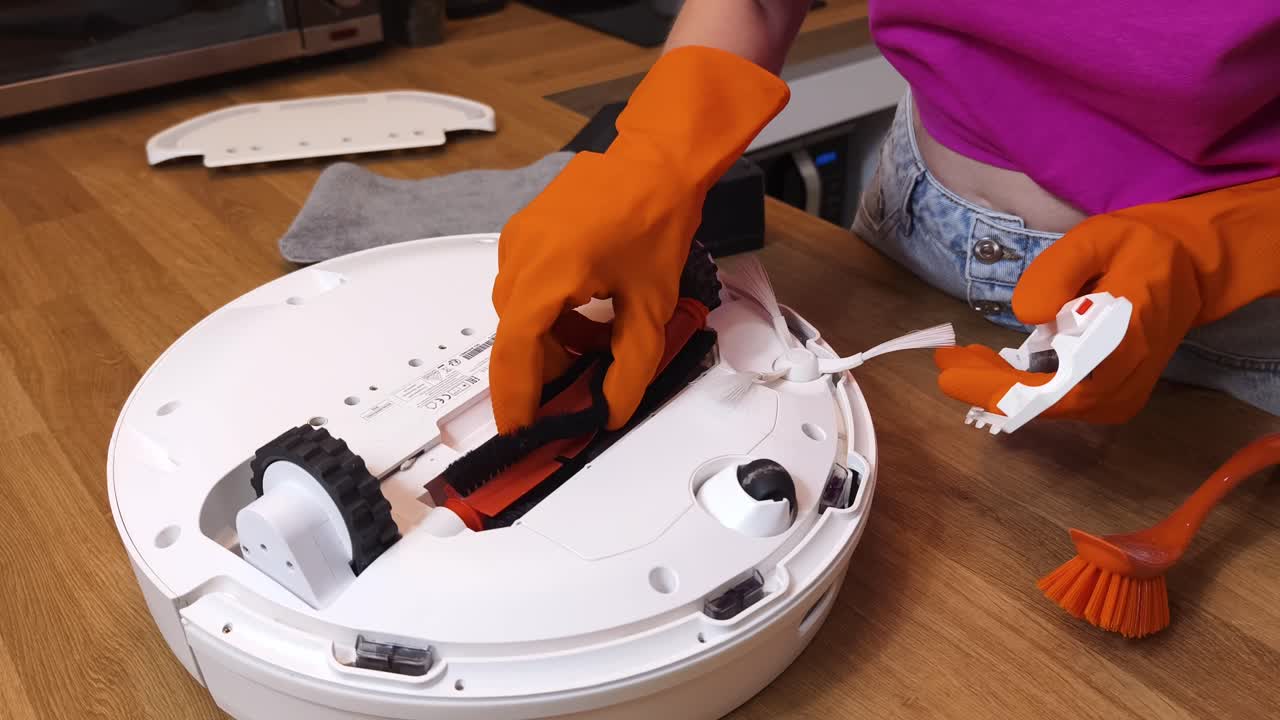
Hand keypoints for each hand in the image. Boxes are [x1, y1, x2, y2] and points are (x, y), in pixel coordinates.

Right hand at [490, 149, 702, 432]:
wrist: (657, 160)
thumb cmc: (656, 222)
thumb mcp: (651, 307)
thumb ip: (630, 367)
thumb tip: (610, 410)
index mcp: (549, 271)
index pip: (517, 350)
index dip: (515, 397)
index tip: (518, 431)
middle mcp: (522, 253)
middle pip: (516, 334)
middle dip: (541, 371)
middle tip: (568, 398)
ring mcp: (519, 238)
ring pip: (519, 312)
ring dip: (550, 339)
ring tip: (594, 347)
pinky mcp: (525, 230)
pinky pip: (525, 286)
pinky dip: (550, 311)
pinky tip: (587, 315)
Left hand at [936, 176, 1279, 423]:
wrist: (1190, 267)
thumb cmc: (1140, 248)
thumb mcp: (1097, 238)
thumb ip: (1059, 271)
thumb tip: (1029, 314)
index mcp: (1123, 340)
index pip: (1054, 383)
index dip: (998, 388)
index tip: (951, 375)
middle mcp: (1123, 381)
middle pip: (1042, 402)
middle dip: (986, 386)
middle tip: (945, 360)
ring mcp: (1119, 397)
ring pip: (1046, 406)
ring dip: (998, 386)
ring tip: (960, 359)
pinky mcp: (1111, 399)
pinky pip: (1056, 401)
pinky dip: (1018, 387)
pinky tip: (991, 365)